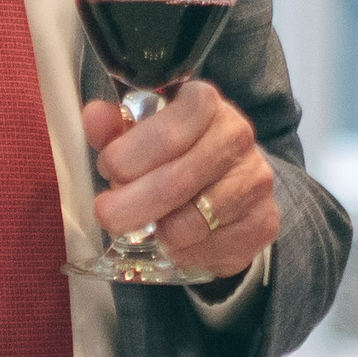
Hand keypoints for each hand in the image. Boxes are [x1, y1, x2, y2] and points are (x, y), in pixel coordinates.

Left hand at [82, 80, 279, 278]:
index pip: (166, 132)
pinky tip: (177, 241)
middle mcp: (238, 136)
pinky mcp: (264, 221)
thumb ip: (114, 126)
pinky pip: (209, 250)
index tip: (108, 170)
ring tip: (149, 225)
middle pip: (174, 182)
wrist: (232, 182)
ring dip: (157, 232)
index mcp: (205, 103)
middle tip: (107, 215)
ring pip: (190, 223)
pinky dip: (183, 253)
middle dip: (128, 205)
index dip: (128, 156)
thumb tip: (93, 117)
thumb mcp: (140, 132)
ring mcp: (255, 180)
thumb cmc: (176, 153)